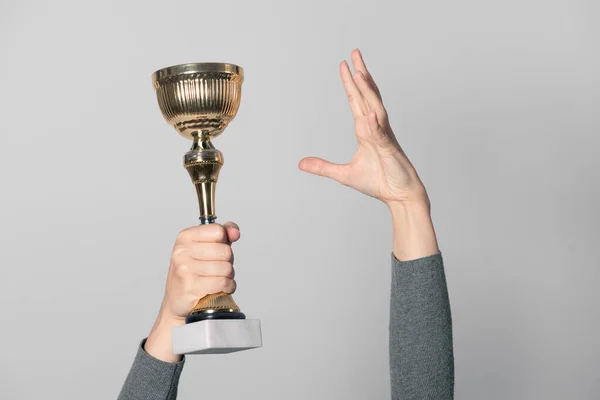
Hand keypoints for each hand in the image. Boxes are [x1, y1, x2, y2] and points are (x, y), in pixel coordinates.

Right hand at [145, 222, 239, 361]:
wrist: (178, 300)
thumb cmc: (194, 271)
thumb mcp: (206, 246)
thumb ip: (223, 233)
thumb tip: (235, 232)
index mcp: (185, 237)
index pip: (218, 231)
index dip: (224, 241)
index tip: (217, 249)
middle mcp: (182, 251)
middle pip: (225, 251)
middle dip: (228, 261)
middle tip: (218, 268)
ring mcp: (184, 269)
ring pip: (226, 268)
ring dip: (228, 276)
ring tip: (217, 278)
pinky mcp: (190, 287)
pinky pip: (222, 283)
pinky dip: (228, 287)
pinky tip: (220, 288)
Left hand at [299, 49, 427, 207]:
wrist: (400, 196)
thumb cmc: (379, 181)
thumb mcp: (344, 174)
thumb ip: (323, 167)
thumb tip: (301, 163)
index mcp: (366, 130)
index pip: (356, 101)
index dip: (350, 84)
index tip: (345, 65)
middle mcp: (376, 128)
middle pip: (367, 96)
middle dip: (360, 74)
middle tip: (354, 53)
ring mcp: (384, 137)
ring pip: (375, 108)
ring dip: (368, 91)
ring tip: (359, 73)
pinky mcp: (390, 150)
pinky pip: (381, 134)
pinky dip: (375, 124)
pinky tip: (370, 114)